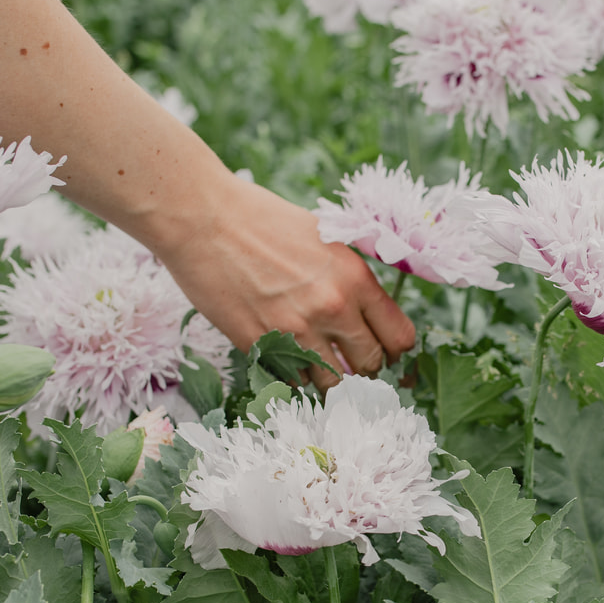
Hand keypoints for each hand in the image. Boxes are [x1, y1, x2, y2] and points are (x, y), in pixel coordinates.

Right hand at [150, 172, 415, 390]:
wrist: (204, 218)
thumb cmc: (262, 220)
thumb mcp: (325, 239)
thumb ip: (351, 279)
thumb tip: (368, 316)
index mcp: (355, 278)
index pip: (399, 338)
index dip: (394, 351)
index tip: (384, 353)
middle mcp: (333, 307)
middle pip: (370, 367)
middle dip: (363, 368)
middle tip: (348, 361)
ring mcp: (295, 330)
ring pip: (331, 383)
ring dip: (326, 377)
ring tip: (313, 359)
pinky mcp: (259, 344)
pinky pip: (290, 381)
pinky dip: (292, 376)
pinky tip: (284, 355)